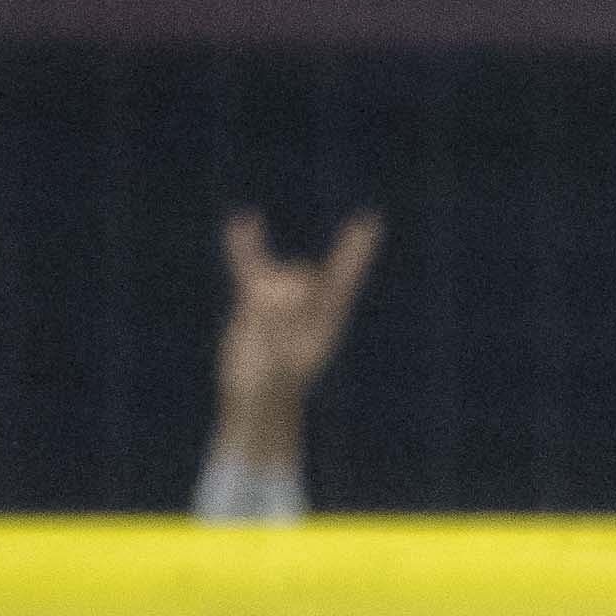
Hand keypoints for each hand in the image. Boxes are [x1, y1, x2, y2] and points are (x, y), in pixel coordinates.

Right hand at [215, 210, 381, 452]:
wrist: (256, 395)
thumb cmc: (277, 385)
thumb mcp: (287, 356)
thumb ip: (287, 322)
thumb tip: (284, 289)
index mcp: (329, 315)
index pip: (345, 273)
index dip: (356, 249)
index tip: (371, 220)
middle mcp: (309, 299)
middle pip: (300, 276)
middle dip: (287, 299)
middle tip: (280, 334)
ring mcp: (280, 295)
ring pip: (273, 275)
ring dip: (264, 300)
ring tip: (263, 331)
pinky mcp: (253, 295)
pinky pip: (248, 262)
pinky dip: (245, 243)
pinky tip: (246, 219)